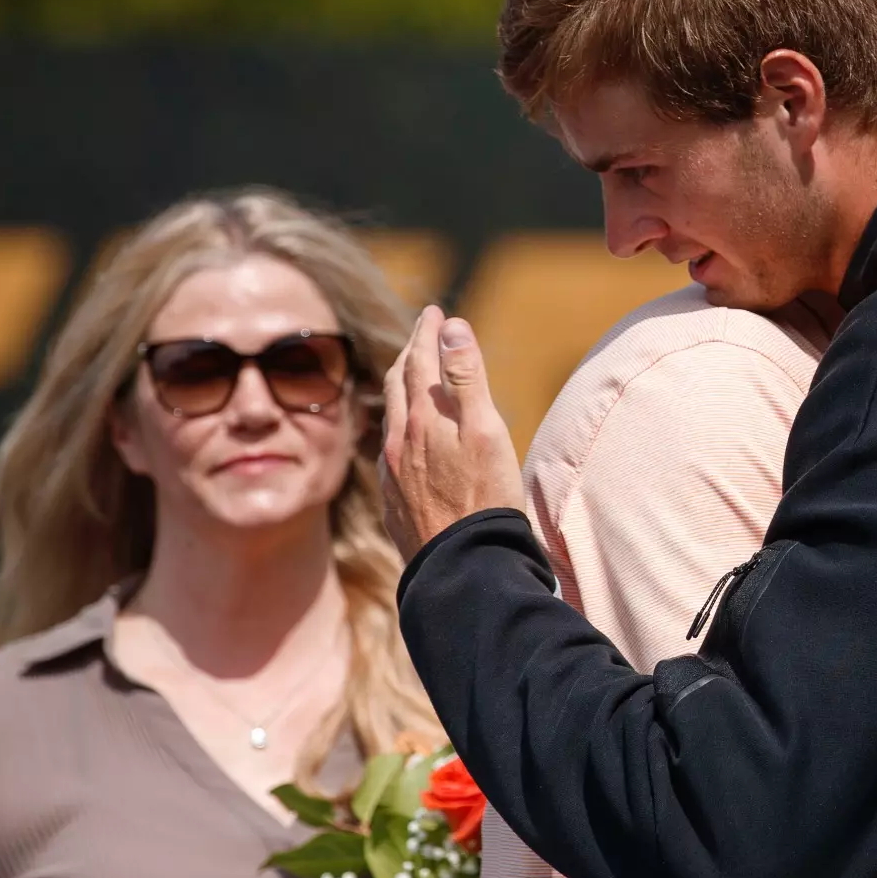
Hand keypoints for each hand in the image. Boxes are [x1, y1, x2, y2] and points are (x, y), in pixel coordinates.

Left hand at [379, 306, 523, 561]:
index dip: (428, 331)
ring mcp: (394, 473)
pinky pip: (391, 450)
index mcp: (422, 418)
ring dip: (401, 388)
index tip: (435, 311)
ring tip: (411, 376)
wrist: (465, 567)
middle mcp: (400, 441)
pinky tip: (405, 437)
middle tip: (423, 334)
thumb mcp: (485, 430)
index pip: (421, 359)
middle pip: (398, 384)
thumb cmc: (485, 497)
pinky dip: (399, 426)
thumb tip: (452, 326)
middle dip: (411, 352)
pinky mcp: (396, 501)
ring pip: (391, 418)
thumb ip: (466, 376)